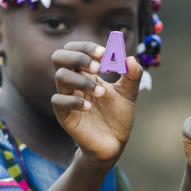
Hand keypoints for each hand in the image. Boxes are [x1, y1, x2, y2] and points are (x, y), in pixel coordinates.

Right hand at [51, 42, 140, 165]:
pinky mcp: (64, 116)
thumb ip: (133, 76)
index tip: (105, 52)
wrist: (114, 143)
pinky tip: (89, 107)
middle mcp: (74, 83)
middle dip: (77, 57)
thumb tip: (130, 58)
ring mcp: (67, 98)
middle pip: (59, 58)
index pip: (74, 49)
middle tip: (97, 66)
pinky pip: (58, 101)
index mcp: (87, 73)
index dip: (86, 47)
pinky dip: (73, 101)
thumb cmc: (118, 116)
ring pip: (60, 77)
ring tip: (101, 92)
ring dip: (81, 80)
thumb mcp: (129, 94)